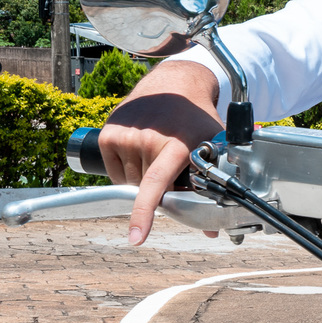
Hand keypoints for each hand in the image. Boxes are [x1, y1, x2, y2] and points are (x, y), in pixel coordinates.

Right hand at [97, 62, 222, 244]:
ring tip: (159, 152)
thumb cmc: (195, 120)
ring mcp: (125, 136)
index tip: (137, 237)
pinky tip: (141, 151)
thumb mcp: (214, 146)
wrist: (173, 85)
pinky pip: (114, 173)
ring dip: (142, 180)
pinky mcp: (107, 135)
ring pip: (129, 184)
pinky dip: (126, 172)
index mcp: (176, 145)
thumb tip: (213, 232)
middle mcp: (147, 139)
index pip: (156, 184)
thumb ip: (214, 187)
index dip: (144, 214)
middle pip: (147, 190)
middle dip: (161, 189)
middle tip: (174, 166)